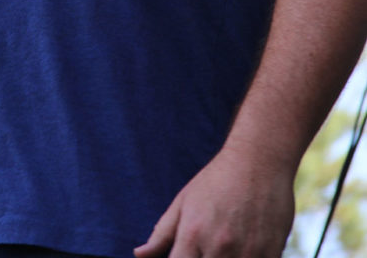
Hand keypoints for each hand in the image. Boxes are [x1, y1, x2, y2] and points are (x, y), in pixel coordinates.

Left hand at [133, 144, 294, 257]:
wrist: (258, 160)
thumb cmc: (216, 180)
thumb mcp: (184, 201)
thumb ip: (162, 233)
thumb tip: (139, 254)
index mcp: (193, 234)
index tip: (182, 257)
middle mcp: (219, 247)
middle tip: (202, 250)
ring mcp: (247, 253)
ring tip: (223, 247)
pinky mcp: (271, 254)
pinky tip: (243, 249)